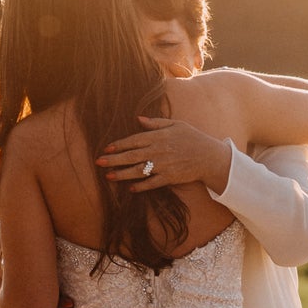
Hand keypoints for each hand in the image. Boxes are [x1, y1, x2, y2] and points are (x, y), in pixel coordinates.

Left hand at [95, 116, 231, 194]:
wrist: (209, 156)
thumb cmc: (192, 138)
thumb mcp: (175, 124)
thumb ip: (155, 122)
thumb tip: (138, 119)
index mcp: (158, 137)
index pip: (134, 140)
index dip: (119, 145)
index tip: (106, 148)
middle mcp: (158, 151)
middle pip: (132, 156)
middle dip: (114, 159)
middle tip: (99, 162)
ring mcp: (164, 165)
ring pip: (139, 170)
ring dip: (123, 174)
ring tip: (109, 176)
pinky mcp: (170, 178)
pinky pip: (152, 183)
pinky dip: (141, 186)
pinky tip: (130, 189)